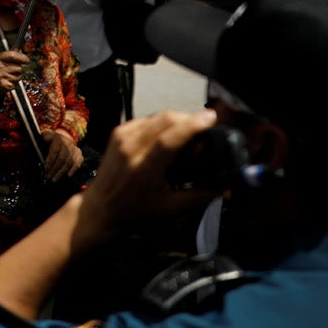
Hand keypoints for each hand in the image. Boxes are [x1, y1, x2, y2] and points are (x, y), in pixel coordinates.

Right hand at [0, 50, 28, 101]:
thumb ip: (5, 57)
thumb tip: (21, 55)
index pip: (13, 55)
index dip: (22, 57)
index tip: (27, 60)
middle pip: (18, 67)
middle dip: (17, 69)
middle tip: (11, 71)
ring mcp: (1, 77)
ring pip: (19, 76)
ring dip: (15, 77)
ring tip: (6, 77)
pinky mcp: (4, 86)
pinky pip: (15, 84)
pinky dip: (12, 84)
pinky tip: (5, 83)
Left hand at [41, 128, 82, 182]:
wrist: (60, 138)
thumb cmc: (47, 141)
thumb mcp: (41, 138)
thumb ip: (36, 144)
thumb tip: (31, 149)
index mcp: (55, 137)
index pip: (54, 150)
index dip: (50, 160)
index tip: (45, 168)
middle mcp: (66, 142)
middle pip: (62, 158)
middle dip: (54, 169)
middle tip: (47, 177)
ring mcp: (74, 148)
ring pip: (69, 162)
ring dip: (61, 172)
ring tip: (54, 179)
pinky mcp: (79, 153)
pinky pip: (77, 163)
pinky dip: (73, 170)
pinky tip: (67, 176)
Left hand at [78, 109, 222, 240]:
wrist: (101, 208)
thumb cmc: (135, 211)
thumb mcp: (172, 208)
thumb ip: (202, 195)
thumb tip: (226, 186)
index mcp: (144, 168)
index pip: (170, 138)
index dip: (192, 125)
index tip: (211, 118)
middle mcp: (130, 148)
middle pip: (165, 119)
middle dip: (190, 119)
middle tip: (204, 132)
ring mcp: (121, 138)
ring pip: (157, 116)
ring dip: (177, 121)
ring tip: (187, 138)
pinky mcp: (118, 133)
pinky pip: (147, 120)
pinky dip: (162, 124)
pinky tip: (169, 137)